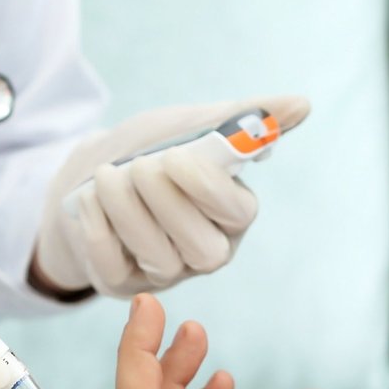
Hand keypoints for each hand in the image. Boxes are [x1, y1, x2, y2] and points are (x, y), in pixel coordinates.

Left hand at [32, 94, 310, 297]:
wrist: (86, 173)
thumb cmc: (150, 150)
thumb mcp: (190, 125)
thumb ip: (242, 118)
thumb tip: (302, 105)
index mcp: (233, 213)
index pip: (238, 213)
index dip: (206, 188)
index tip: (175, 157)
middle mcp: (207, 251)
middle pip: (204, 249)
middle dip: (166, 202)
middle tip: (138, 166)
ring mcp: (165, 272)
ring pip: (158, 257)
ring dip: (126, 209)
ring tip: (106, 174)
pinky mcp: (123, 283)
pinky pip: (114, 266)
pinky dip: (98, 228)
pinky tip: (90, 200)